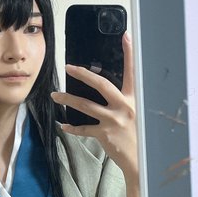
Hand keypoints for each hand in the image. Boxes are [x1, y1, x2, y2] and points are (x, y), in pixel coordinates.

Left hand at [51, 33, 137, 181]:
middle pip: (101, 85)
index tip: (126, 37)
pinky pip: (84, 129)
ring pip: (85, 106)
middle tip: (69, 67)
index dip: (129, 54)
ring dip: (68, 99)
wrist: (142, 160)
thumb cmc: (140, 136)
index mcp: (135, 99)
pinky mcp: (105, 134)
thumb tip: (112, 92)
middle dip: (83, 74)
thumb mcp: (138, 114)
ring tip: (55, 95)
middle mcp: (124, 107)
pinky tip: (64, 126)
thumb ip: (126, 102)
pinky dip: (72, 128)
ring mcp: (113, 121)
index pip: (133, 72)